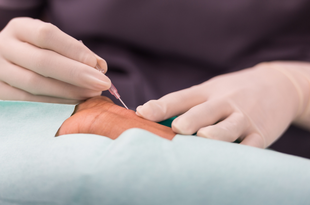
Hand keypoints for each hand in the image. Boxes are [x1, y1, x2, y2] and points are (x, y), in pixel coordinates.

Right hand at [0, 17, 110, 102]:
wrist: (8, 64)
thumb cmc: (38, 52)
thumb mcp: (53, 44)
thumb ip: (75, 52)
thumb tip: (100, 67)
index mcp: (20, 28)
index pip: (47, 35)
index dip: (74, 50)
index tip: (96, 64)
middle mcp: (4, 46)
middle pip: (42, 61)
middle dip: (77, 74)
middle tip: (102, 83)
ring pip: (35, 83)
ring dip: (69, 91)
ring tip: (91, 93)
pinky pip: (29, 100)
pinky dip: (55, 102)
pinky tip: (74, 101)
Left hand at [136, 62, 309, 147]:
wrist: (278, 86)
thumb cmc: (232, 92)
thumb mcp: (211, 90)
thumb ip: (185, 103)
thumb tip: (148, 114)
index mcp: (208, 92)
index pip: (182, 98)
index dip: (162, 106)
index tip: (143, 113)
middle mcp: (225, 103)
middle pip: (205, 111)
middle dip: (191, 119)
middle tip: (177, 128)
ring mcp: (244, 119)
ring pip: (229, 128)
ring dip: (216, 134)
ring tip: (203, 138)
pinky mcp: (262, 134)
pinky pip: (250, 147)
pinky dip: (241, 154)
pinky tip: (229, 161)